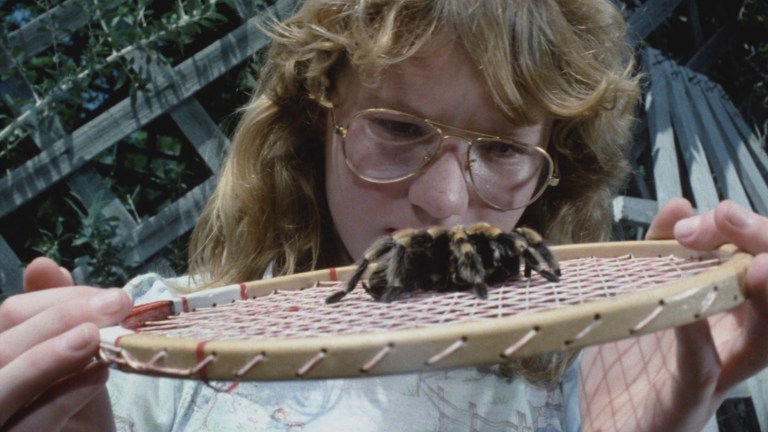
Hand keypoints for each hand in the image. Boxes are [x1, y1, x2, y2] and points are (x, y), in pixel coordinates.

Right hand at [0, 257, 131, 430]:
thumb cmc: (75, 409)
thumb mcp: (71, 359)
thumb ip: (56, 317)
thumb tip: (44, 264)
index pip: (9, 314)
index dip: (60, 300)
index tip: (113, 297)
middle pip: (2, 346)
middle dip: (61, 319)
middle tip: (118, 304)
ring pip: (1, 385)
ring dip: (49, 357)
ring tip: (95, 338)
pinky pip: (27, 426)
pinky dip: (62, 398)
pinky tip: (99, 377)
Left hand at [580, 198, 767, 430]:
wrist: (605, 431)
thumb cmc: (626, 368)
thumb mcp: (639, 298)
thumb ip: (657, 255)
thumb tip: (680, 206)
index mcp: (725, 321)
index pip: (760, 270)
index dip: (751, 235)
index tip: (720, 210)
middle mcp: (730, 348)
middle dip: (763, 248)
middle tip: (730, 216)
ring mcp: (713, 379)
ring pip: (761, 339)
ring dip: (760, 294)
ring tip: (749, 260)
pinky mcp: (684, 403)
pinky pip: (701, 369)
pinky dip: (698, 338)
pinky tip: (691, 313)